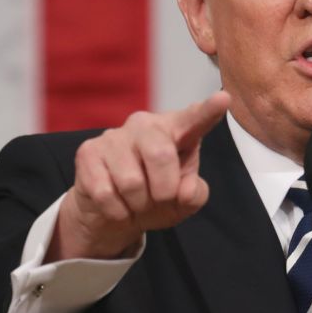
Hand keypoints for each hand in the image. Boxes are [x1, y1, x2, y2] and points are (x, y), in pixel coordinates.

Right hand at [52, 91, 231, 260]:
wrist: (112, 214)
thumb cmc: (155, 198)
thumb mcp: (183, 202)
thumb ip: (195, 194)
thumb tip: (185, 190)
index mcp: (175, 131)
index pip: (194, 119)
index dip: (208, 111)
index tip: (224, 98)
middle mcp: (144, 125)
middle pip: (160, 155)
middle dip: (164, 189)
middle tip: (160, 199)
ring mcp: (113, 136)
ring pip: (131, 181)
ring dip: (138, 204)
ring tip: (136, 202)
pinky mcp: (88, 153)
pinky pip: (106, 193)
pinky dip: (117, 211)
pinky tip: (117, 205)